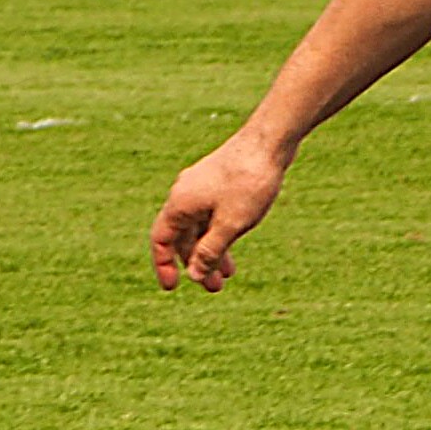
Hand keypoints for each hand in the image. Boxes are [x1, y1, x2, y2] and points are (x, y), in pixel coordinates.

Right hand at [151, 130, 289, 291]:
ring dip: (211, 250)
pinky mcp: (220, 183)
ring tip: (228, 275)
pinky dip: (220, 233)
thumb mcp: (231, 224)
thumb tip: (194, 275)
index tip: (173, 287)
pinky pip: (213, 215)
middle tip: (214, 288)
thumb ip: (210, 251)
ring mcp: (202, 187)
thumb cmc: (249, 181)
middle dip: (196, 263)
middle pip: (183, 237)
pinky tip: (234, 245)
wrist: (269, 141)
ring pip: (200, 226)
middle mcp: (185, 194)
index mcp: (180, 204)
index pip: (161, 241)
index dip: (163, 265)